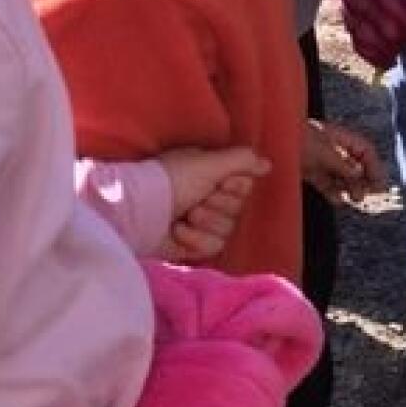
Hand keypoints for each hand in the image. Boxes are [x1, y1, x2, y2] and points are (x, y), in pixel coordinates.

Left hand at [160, 146, 269, 262]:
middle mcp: (209, 198)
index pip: (245, 185)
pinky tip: (178, 231)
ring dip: (204, 223)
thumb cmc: (172, 179)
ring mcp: (200, 224)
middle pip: (237, 209)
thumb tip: (267, 165)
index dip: (234, 186)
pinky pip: (213, 247)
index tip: (219, 182)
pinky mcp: (191, 245)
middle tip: (196, 200)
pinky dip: (194, 239)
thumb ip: (242, 160)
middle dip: (217, 205)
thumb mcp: (209, 162)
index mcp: (212, 176)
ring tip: (184, 216)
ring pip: (227, 230)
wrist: (138, 209)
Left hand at [302, 120, 384, 202]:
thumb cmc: (295, 139)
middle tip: (369, 195)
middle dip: (364, 179)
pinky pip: (325, 182)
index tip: (378, 184)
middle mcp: (332, 148)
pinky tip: (338, 201)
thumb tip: (358, 173)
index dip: (374, 166)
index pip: (364, 150)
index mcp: (338, 137)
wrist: (267, 140)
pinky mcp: (308, 171)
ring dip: (351, 187)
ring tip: (356, 199)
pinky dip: (333, 191)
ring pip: (341, 175)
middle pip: (355, 164)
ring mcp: (319, 159)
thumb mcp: (322, 150)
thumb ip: (341, 163)